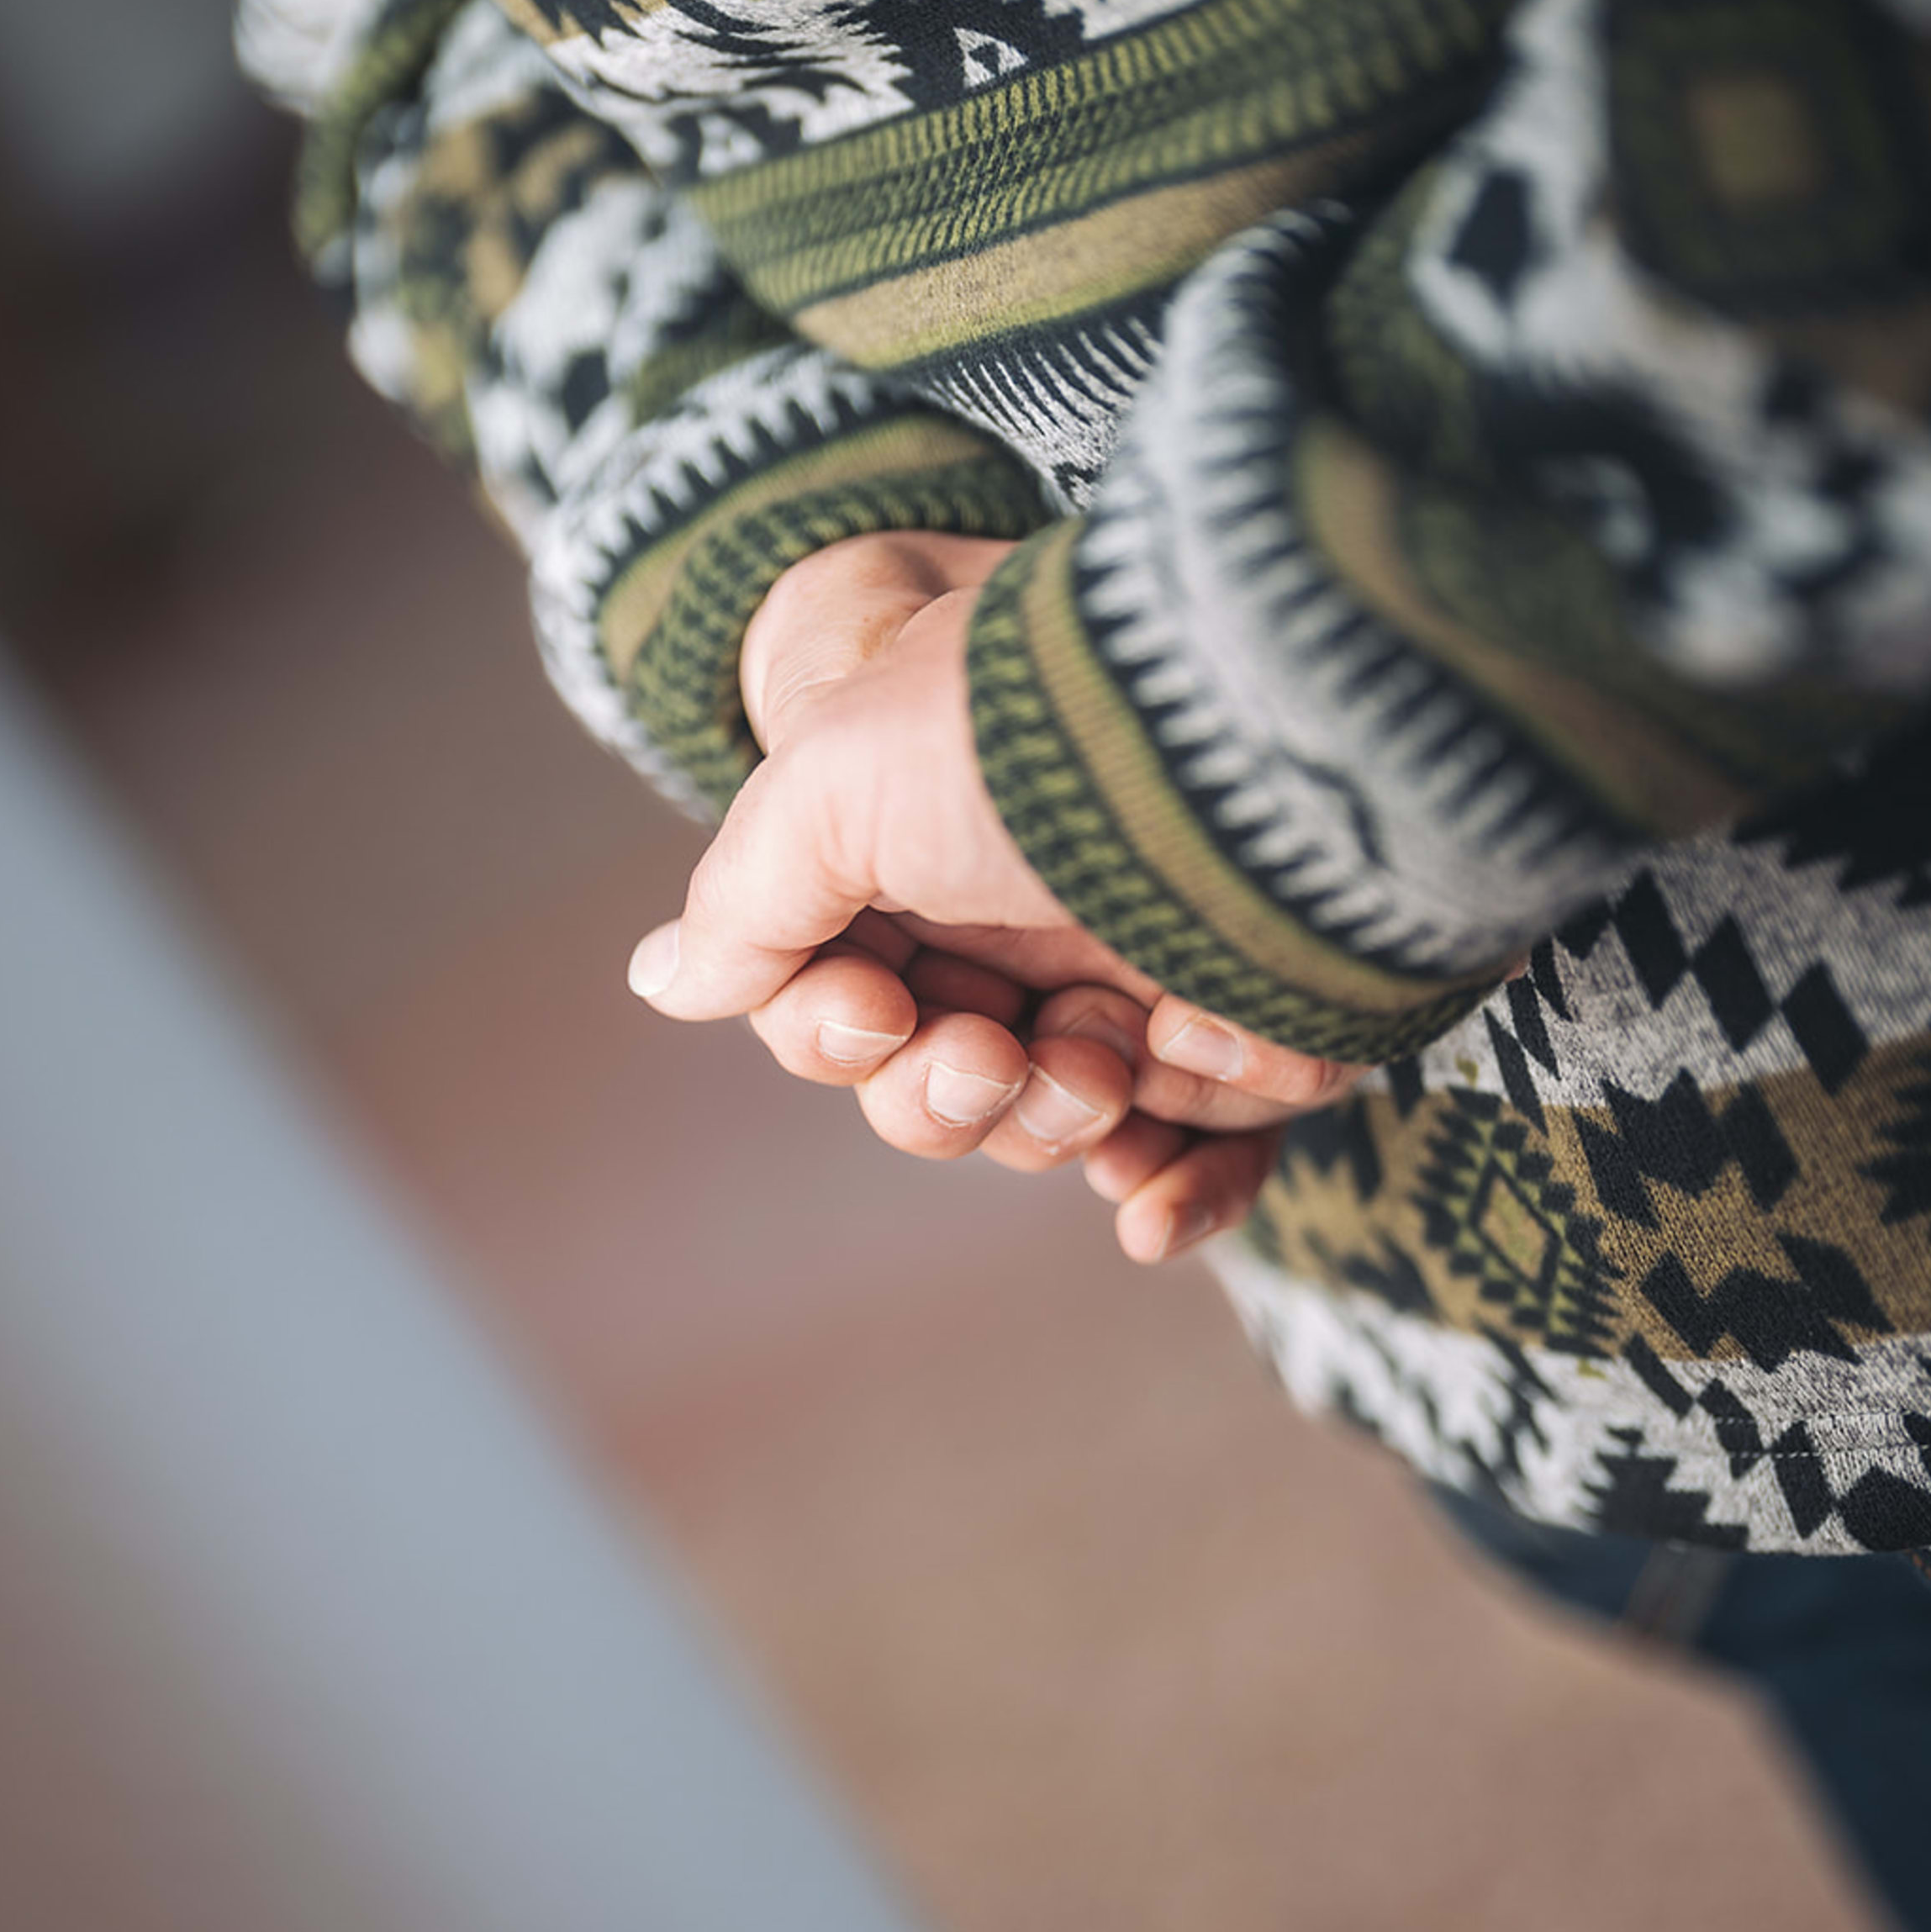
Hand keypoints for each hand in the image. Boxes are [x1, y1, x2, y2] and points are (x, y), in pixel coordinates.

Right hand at [629, 531, 1360, 1251]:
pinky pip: (1213, 1150)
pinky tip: (1150, 1212)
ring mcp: (1149, 972)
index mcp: (920, 861)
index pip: (838, 1006)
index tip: (869, 1006)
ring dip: (1055, 1122)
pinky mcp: (1266, 1021)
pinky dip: (1184, 1188)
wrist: (1251, 719)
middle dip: (948, 1094)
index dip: (833, 1031)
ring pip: (1062, 1128)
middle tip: (995, 1052)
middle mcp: (1030, 919)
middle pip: (942, 1087)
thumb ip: (747, 898)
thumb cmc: (1017, 742)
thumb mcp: (832, 785)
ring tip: (1101, 1061)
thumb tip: (664, 982)